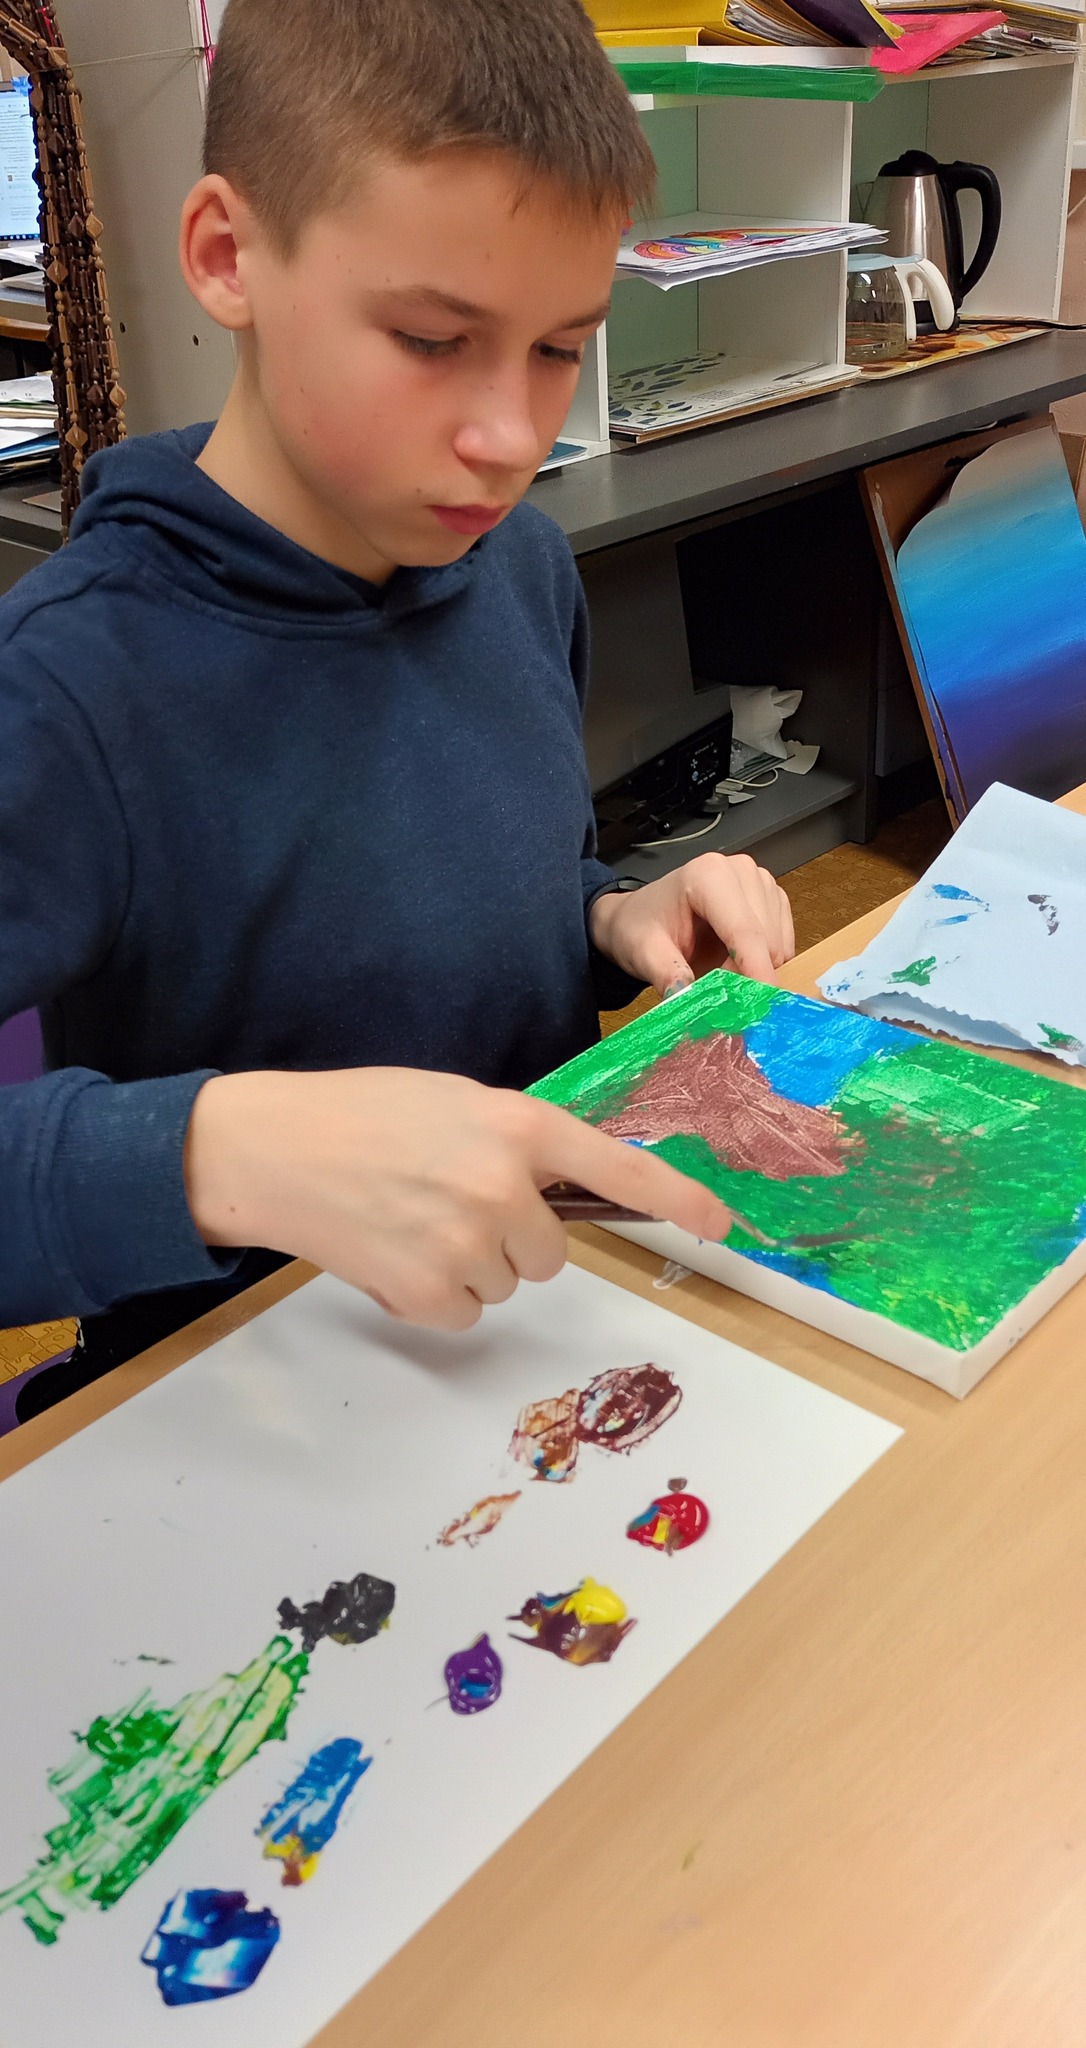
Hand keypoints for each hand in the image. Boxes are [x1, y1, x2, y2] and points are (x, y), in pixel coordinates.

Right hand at [183, 1066, 733, 1331]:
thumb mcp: (457, 1103)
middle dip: (512, 1238)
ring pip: (508, 1284)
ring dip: (469, 1267)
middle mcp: (505, 1185)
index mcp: (518, 1125)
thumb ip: (516, 1143)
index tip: (722, 1227)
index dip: (679, 1202)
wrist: (274, 1149)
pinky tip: (391, 1254)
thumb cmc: (361, 1115)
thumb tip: (561, 1190)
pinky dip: (432, 1296)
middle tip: (447, 1204)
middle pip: (554, 1252)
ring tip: (409, 1222)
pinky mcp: (431, 1291)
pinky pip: (464, 1314)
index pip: (620, 1169)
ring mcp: (469, 1243)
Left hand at [588, 851, 793, 995]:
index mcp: (708, 874)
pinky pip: (783, 944)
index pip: (743, 929)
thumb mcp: (643, 953)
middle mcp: (740, 871)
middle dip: (747, 973)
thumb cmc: (640, 928)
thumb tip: (686, 1001)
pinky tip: (734, 961)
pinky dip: (764, 963)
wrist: (639, 917)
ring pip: (777, 945)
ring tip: (718, 969)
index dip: (755, 968)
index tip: (762, 1003)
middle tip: (716, 989)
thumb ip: (666, 974)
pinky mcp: (773, 899)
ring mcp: (761, 883)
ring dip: (754, 969)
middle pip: (765, 939)